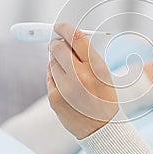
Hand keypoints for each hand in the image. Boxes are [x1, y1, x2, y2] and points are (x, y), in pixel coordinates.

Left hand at [47, 23, 118, 138]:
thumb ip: (86, 55)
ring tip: (70, 76)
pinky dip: (54, 77)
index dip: (65, 28)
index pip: (76, 38)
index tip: (59, 26)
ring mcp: (66, 88)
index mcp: (97, 67)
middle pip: (58, 47)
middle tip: (56, 44)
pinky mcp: (54, 98)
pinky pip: (49, 77)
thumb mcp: (103, 73)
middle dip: (55, 44)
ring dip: (56, 63)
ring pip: (52, 63)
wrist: (102, 128)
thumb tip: (66, 37)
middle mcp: (81, 76)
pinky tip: (66, 87)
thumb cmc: (103, 96)